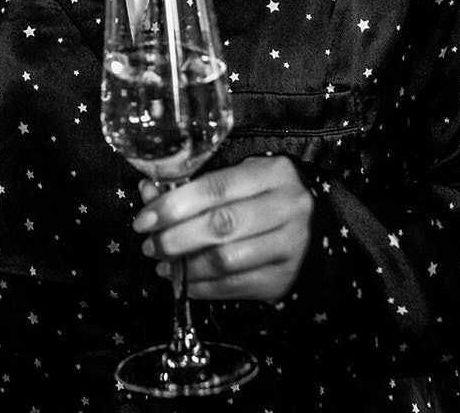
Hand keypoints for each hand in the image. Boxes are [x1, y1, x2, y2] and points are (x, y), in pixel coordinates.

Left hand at [133, 155, 312, 303]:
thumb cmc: (263, 198)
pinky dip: (202, 286)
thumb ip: (193, 186)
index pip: (215, 188)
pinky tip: (184, 281)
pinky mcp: (284, 278)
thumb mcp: (237, 179)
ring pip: (226, 260)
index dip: (174, 205)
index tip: (144, 219)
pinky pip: (234, 286)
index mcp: (273, 173)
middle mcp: (287, 208)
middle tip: (151, 245)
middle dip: (175, 238)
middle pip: (220, 226)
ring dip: (185, 266)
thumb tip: (148, 193)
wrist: (315, 228)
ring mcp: (290, 246)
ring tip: (164, 264)